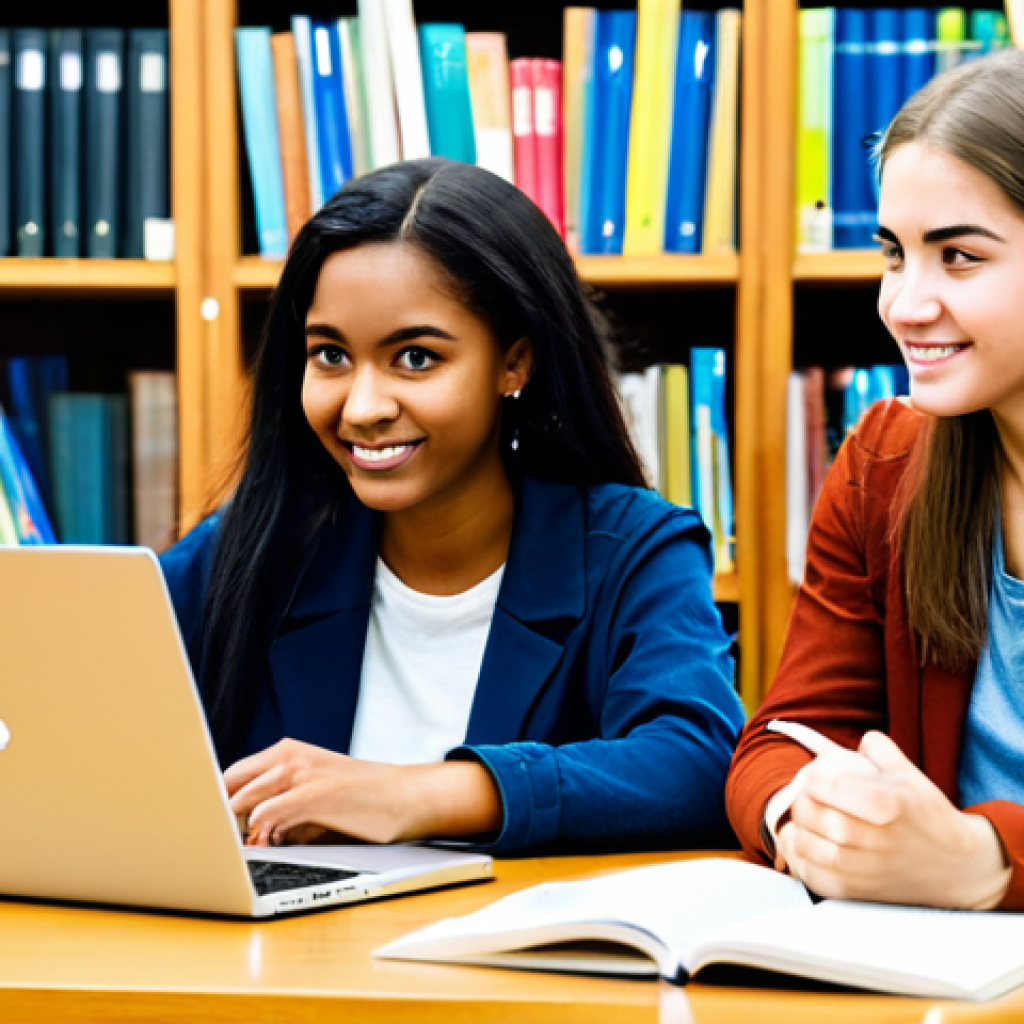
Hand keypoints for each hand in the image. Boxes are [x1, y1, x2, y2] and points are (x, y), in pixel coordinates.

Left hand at [224, 739, 501, 846]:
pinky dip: (258, 826)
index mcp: (284, 754)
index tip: (202, 830)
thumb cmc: (358, 803)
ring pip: (246, 795)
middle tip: (212, 844)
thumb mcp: (310, 804)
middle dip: (216, 815)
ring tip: (235, 849)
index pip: (230, 777)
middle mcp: (290, 756)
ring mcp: (305, 771)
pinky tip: (258, 840)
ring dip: (233, 825)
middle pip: (230, 784)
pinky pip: (274, 809)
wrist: (406, 797)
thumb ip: (276, 815)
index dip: (213, 806)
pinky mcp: (320, 792)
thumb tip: (241, 839)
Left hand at [776, 731, 1010, 908]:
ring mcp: (863, 869)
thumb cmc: (930, 817)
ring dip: (795, 830)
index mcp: (884, 804)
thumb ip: (880, 748)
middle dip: (800, 802)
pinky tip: (801, 849)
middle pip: (811, 815)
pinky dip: (800, 862)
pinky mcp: (858, 893)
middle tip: (804, 798)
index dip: (810, 778)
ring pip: (805, 846)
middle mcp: (872, 838)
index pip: (822, 786)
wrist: (959, 867)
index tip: (813, 778)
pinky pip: (813, 877)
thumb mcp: (909, 775)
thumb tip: (858, 738)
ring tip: (800, 822)